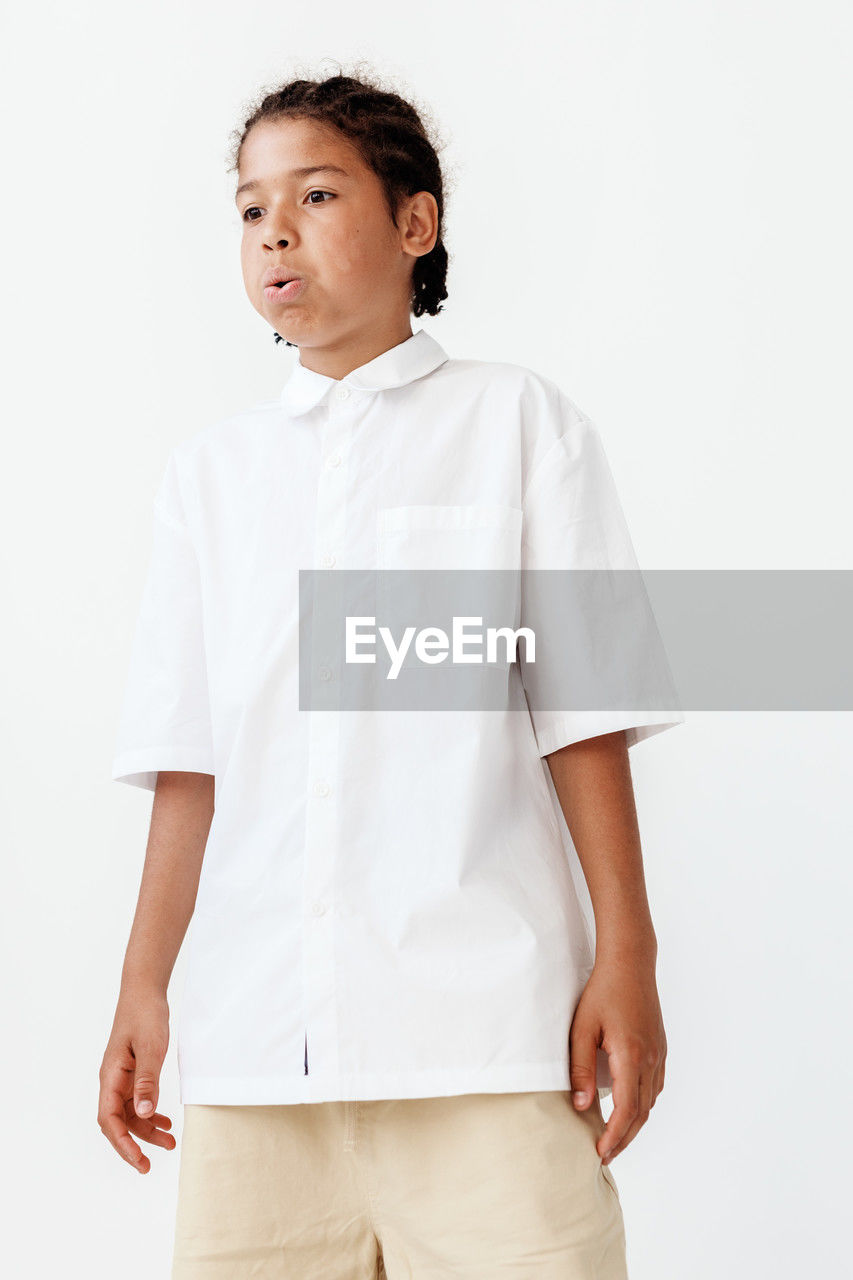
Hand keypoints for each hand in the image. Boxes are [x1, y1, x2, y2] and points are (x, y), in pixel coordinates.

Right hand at [98, 990, 175, 1173]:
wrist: (144, 991)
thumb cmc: (145, 1015)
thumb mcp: (150, 1047)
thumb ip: (147, 1080)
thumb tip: (145, 1113)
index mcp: (111, 1076)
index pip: (109, 1120)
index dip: (122, 1143)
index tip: (138, 1160)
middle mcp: (112, 1080)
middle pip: (117, 1122)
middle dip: (133, 1144)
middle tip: (150, 1164)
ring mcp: (121, 1077)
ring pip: (130, 1113)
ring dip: (146, 1130)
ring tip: (169, 1142)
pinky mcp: (132, 1072)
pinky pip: (138, 1100)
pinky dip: (150, 1113)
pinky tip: (164, 1121)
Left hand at [568, 953, 665, 1163]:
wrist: (630, 964)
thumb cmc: (603, 992)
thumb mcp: (582, 1028)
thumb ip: (580, 1067)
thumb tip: (580, 1104)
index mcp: (631, 1056)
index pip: (627, 1110)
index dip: (614, 1136)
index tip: (600, 1152)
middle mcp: (651, 1059)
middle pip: (641, 1113)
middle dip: (624, 1138)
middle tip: (605, 1156)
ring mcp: (659, 1055)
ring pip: (650, 1102)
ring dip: (634, 1124)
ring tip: (614, 1138)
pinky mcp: (660, 1049)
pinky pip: (655, 1086)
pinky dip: (643, 1105)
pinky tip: (629, 1110)